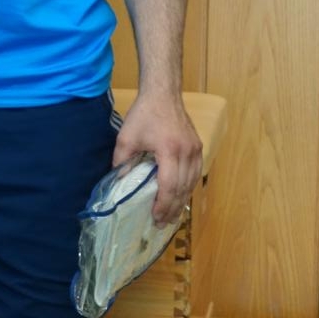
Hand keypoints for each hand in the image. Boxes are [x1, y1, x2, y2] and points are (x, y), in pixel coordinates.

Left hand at [111, 91, 202, 225]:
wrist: (163, 94)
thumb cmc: (144, 114)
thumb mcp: (126, 138)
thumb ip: (122, 161)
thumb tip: (120, 182)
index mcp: (169, 150)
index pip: (169, 185)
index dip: (163, 205)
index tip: (156, 218)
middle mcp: (187, 152)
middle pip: (182, 188)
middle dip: (173, 208)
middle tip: (163, 224)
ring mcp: (195, 150)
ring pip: (192, 183)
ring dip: (182, 200)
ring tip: (172, 216)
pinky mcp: (198, 147)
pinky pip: (196, 174)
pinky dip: (188, 188)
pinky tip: (181, 197)